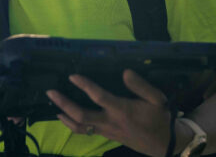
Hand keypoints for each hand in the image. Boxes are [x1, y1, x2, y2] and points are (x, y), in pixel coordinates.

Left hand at [46, 69, 171, 156]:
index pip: (98, 96)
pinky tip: (65, 118)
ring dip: (64, 115)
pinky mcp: (106, 136)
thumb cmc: (160, 118)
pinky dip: (73, 125)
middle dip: (64, 103)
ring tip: (53, 105)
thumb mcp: (157, 99)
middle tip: (50, 92)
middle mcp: (110, 122)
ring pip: (80, 127)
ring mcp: (106, 131)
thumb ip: (141, 85)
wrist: (165, 144)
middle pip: (81, 115)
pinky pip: (85, 132)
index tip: (72, 75)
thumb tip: (125, 72)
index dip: (84, 85)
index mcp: (122, 110)